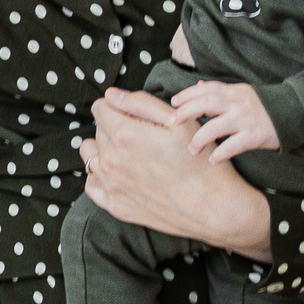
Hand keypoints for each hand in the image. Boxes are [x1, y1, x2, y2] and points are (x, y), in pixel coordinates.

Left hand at [81, 88, 273, 259]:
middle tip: (142, 137)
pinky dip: (100, 177)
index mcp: (124, 135)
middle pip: (98, 130)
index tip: (133, 115)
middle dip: (114, 127)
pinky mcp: (115, 205)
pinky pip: (92, 184)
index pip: (100, 108)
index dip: (117, 107)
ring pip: (91, 155)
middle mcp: (111, 159)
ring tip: (130, 155)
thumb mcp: (179, 122)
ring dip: (104, 150)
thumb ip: (141, 103)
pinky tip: (120, 174)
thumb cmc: (200, 162)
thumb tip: (111, 95)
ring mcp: (111, 184)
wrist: (213, 208)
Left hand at [172, 79, 280, 161]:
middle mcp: (237, 103)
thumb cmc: (265, 106)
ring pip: (215, 126)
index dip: (188, 94)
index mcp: (234, 92)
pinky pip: (233, 145)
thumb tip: (198, 85)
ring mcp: (246, 119)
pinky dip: (220, 153)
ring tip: (192, 149)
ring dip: (199, 139)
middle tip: (173, 122)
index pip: (206, 89)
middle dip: (186, 113)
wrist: (296, 113)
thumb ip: (221, 91)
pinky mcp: (255, 135)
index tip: (174, 102)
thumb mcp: (242, 93)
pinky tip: (213, 159)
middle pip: (205, 104)